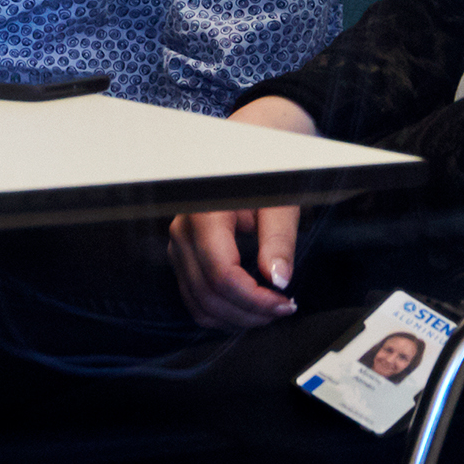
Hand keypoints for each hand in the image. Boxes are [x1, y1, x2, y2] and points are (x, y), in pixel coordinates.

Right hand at [166, 96, 318, 331]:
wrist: (247, 146)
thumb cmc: (263, 168)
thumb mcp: (279, 199)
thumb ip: (278, 239)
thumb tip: (278, 280)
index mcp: (204, 212)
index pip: (222, 275)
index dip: (254, 299)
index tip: (284, 303)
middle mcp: (183, 230)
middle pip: (208, 294)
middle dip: (248, 313)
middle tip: (283, 309)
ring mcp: (178, 245)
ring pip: (199, 302)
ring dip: (235, 317)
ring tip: (269, 310)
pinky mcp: (182, 255)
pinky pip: (195, 296)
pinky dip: (222, 310)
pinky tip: (249, 305)